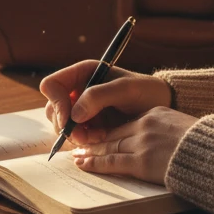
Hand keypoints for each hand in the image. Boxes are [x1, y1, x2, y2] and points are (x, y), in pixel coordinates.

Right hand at [40, 61, 173, 145]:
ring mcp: (82, 108)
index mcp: (83, 73)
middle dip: (66, 125)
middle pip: (53, 108)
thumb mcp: (126, 89)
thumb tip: (74, 114)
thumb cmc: (146, 91)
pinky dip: (84, 140)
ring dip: (76, 135)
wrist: (162, 106)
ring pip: (62, 125)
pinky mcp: (89, 124)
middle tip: (85, 136)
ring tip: (99, 136)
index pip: (52, 85)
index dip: (56, 102)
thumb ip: (98, 96)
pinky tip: (102, 138)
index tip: (69, 119)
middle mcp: (78, 89)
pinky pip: (75, 135)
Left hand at [71, 107, 198, 184]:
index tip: (101, 134)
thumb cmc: (207, 145)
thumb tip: (167, 142)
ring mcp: (142, 143)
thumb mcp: (186, 128)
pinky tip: (83, 163)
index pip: (128, 123)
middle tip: (81, 144)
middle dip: (96, 140)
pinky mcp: (141, 161)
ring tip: (78, 156)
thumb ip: (171, 131)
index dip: (112, 130)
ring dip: (91, 151)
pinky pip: (111, 162)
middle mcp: (146, 124)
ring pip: (109, 146)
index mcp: (157, 114)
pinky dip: (95, 162)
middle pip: (114, 133)